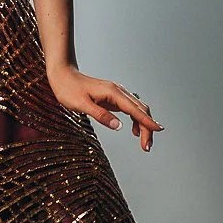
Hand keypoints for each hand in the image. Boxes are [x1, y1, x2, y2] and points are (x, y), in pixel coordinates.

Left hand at [46, 64, 162, 150]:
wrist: (62, 75)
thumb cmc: (68, 89)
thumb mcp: (82, 105)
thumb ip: (101, 115)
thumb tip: (119, 126)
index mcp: (113, 93)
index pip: (135, 109)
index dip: (147, 121)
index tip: (159, 130)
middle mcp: (118, 91)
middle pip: (140, 110)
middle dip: (147, 127)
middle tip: (147, 147)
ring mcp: (116, 94)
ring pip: (137, 109)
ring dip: (142, 124)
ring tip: (143, 142)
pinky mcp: (112, 97)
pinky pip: (129, 108)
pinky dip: (135, 119)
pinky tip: (133, 130)